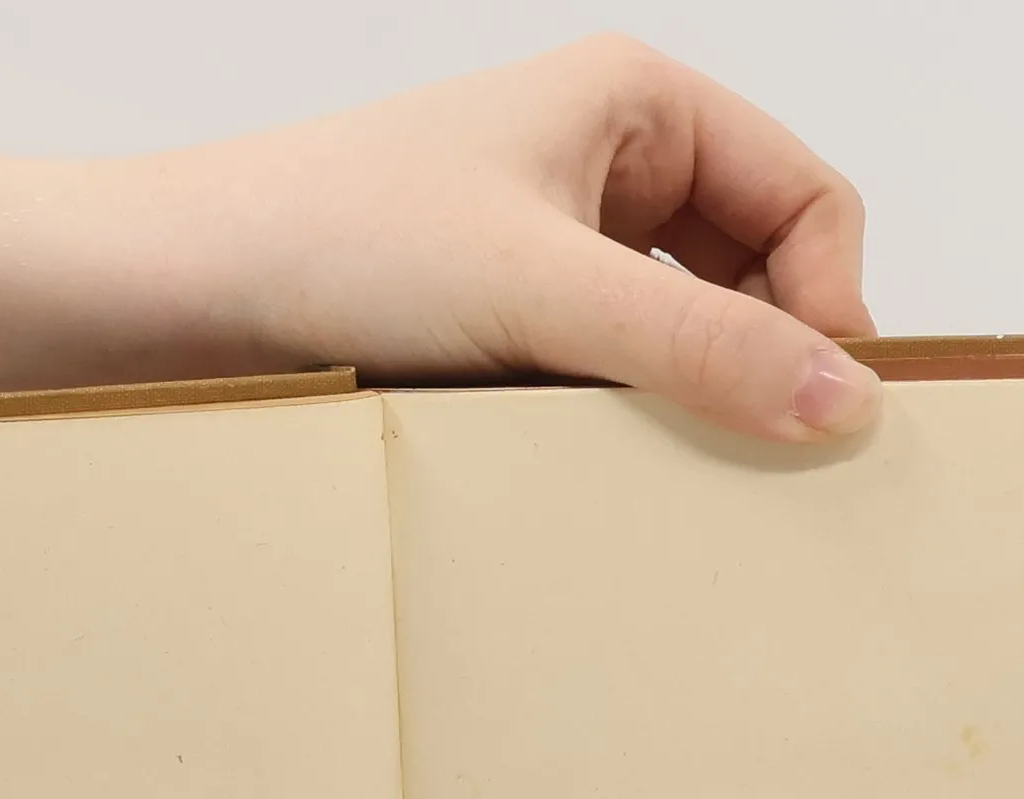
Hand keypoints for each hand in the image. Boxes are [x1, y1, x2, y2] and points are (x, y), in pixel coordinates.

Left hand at [0, 39, 873, 546]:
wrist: (181, 292)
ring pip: (684, 328)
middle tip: (758, 463)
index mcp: (636, 105)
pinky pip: (608, 367)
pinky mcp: (502, 315)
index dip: (831, 304)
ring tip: (664, 468)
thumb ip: (701, 350)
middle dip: (765, 357)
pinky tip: (596, 465)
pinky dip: (621, 414)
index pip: (810, 199)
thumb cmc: (336, 244)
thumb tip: (842, 407)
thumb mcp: (542, 294)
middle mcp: (604, 163)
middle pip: (757, 267)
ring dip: (687, 397)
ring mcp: (553, 242)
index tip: (818, 414)